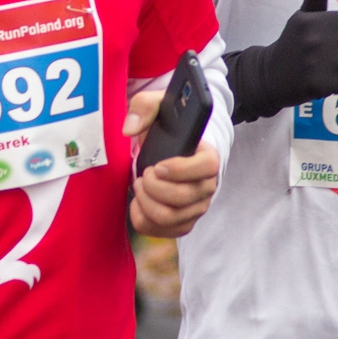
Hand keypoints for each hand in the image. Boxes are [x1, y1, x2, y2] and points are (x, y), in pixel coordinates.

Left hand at [124, 90, 220, 237]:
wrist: (169, 151)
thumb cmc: (167, 129)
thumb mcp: (158, 107)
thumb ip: (145, 107)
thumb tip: (129, 128)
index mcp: (208, 157)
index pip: (207, 167)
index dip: (181, 169)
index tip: (157, 165)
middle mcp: (207, 186)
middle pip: (182, 198)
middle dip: (153, 187)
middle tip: (143, 173)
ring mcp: (196, 207)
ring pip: (169, 217)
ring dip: (146, 202)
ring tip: (140, 185)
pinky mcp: (182, 223)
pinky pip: (161, 231)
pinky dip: (143, 218)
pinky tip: (139, 201)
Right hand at [226, 0, 337, 121]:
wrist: (269, 76)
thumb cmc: (293, 43)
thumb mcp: (303, 15)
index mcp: (313, 20)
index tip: (325, 39)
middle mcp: (315, 39)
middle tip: (322, 56)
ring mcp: (317, 63)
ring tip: (321, 69)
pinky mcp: (319, 85)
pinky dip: (337, 87)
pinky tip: (320, 82)